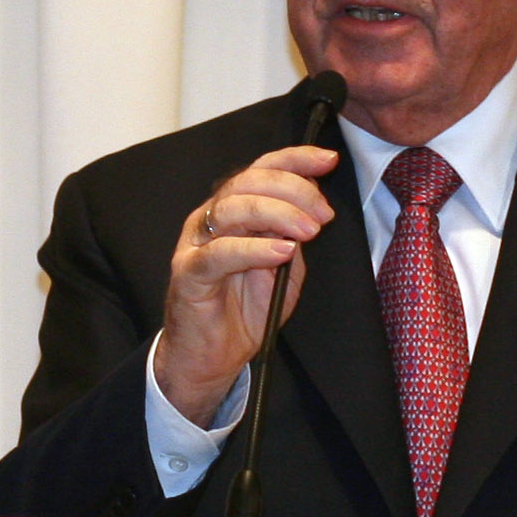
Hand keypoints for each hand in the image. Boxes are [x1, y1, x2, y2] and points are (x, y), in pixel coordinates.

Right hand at [157, 144, 338, 424]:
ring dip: (277, 214)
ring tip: (308, 231)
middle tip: (323, 213)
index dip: (294, 159)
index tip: (328, 161)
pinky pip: (219, 252)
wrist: (213, 357)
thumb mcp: (284, 266)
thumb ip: (294, 234)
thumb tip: (314, 203)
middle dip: (293, 190)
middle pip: (248, 182)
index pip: (261, 168)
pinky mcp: (188, 272)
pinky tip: (281, 251)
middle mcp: (211, 218)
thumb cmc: (246, 310)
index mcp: (233, 209)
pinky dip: (254, 248)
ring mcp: (196, 243)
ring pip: (233, 209)